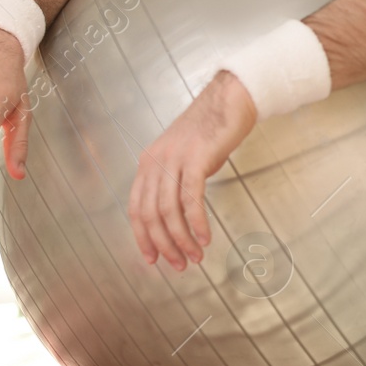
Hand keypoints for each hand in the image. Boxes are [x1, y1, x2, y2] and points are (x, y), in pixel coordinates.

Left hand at [127, 71, 257, 270]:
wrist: (229, 99)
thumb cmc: (211, 129)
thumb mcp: (183, 156)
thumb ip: (176, 181)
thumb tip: (180, 212)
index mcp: (148, 162)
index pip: (136, 209)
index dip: (143, 238)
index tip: (153, 259)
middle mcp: (155, 161)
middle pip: (150, 215)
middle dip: (164, 245)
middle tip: (179, 265)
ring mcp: (174, 159)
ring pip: (168, 210)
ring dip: (181, 239)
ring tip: (195, 257)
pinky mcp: (195, 159)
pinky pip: (191, 198)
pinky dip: (196, 223)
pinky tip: (205, 237)